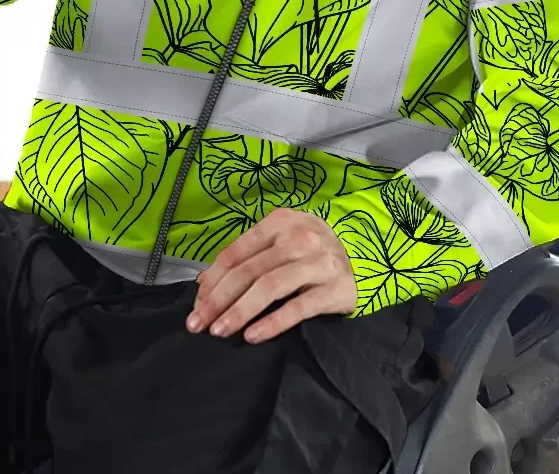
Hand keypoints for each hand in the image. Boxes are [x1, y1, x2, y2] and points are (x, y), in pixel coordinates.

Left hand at [186, 208, 357, 343]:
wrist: (363, 261)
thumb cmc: (310, 253)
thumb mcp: (279, 243)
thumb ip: (245, 258)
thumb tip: (203, 282)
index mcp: (280, 222)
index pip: (237, 252)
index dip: (213, 279)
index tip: (196, 304)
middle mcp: (299, 237)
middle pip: (249, 270)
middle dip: (218, 299)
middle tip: (198, 324)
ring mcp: (318, 262)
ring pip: (269, 287)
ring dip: (239, 311)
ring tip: (219, 331)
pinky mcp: (335, 289)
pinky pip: (298, 307)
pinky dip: (272, 322)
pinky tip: (253, 336)